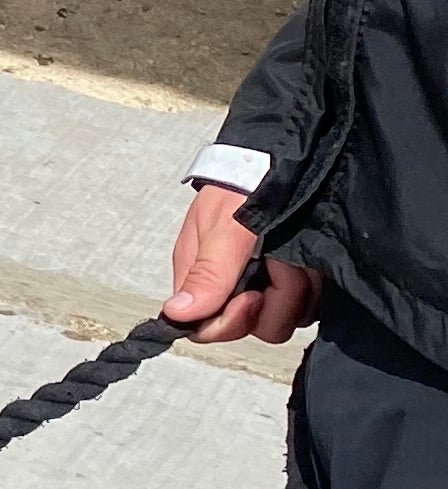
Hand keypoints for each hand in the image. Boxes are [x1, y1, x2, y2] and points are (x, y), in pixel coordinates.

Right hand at [165, 185, 318, 346]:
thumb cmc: (245, 187)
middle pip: (251, 327)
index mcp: (203, 278)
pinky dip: (313, 288)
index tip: (251, 296)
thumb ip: (207, 273)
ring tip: (297, 258)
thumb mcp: (224, 228)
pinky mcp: (293, 284)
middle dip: (273, 300)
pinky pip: (306, 308)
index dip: (231, 321)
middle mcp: (232, 288)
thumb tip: (175, 313)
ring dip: (298, 290)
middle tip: (280, 265)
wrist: (283, 160)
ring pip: (282, 319)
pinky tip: (310, 262)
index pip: (208, 327)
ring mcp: (265, 287)